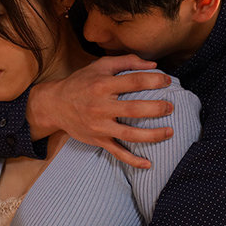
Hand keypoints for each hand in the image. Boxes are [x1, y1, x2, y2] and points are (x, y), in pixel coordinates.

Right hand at [28, 54, 173, 167]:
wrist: (55, 104)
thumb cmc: (81, 82)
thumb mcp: (100, 66)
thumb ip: (126, 61)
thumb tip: (153, 65)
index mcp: (102, 85)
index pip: (134, 81)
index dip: (153, 80)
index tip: (167, 81)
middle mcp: (100, 106)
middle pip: (134, 109)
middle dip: (156, 109)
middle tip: (171, 107)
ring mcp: (99, 126)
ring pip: (129, 134)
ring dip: (152, 135)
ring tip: (170, 132)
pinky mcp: (98, 140)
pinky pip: (117, 152)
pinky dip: (133, 160)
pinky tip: (148, 164)